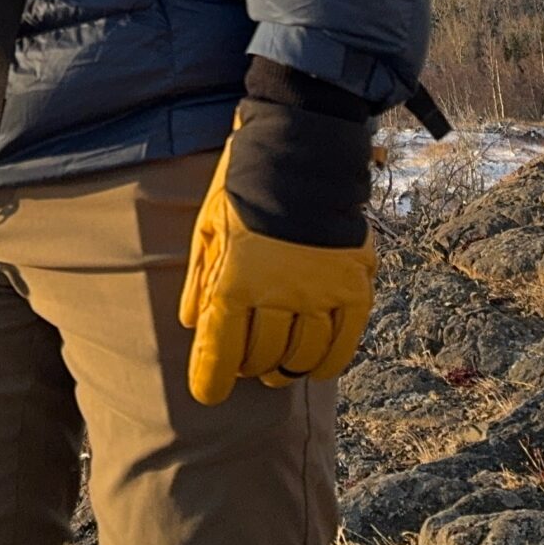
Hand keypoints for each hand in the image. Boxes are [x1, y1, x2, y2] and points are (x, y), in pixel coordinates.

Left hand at [178, 69, 378, 404]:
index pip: (220, 351)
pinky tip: (317, 365)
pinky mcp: (353, 286)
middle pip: (261, 357)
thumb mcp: (208, 229)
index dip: (211, 380)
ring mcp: (319, 292)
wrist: (302, 150)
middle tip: (245, 363)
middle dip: (248, 367)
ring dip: (286, 368)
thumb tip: (190, 323)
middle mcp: (277, 294)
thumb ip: (199, 281)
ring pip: (302, 357)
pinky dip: (328, 362)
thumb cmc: (243, 188)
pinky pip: (343, 344)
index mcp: (235, 281)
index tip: (208, 393)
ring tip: (278, 365)